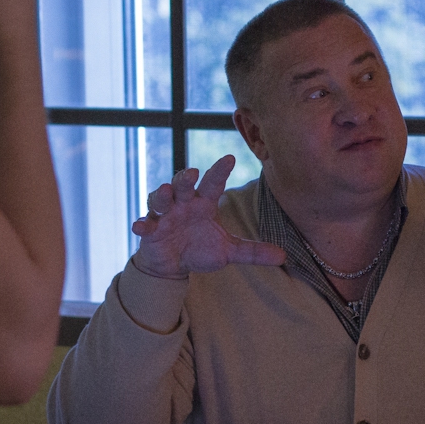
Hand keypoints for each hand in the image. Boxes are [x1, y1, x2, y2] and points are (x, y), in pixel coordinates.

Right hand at [130, 156, 285, 278]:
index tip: (230, 158)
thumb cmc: (200, 249)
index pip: (213, 183)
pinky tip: (140, 225)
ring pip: (161, 199)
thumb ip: (253, 252)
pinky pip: (145, 224)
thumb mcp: (228, 252)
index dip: (220, 171)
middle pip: (183, 185)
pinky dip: (142, 224)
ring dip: (162, 195)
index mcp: (204, 204)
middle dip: (185, 178)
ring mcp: (165, 215)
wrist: (173, 265)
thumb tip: (284, 256)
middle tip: (191, 174)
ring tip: (166, 192)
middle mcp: (184, 204)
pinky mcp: (150, 230)